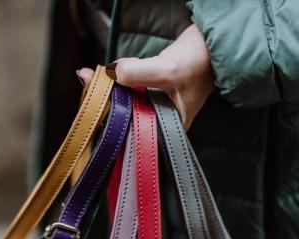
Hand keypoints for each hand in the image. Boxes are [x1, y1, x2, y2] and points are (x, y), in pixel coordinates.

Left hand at [77, 24, 213, 129]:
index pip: (131, 133)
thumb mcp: (168, 69)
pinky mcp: (149, 96)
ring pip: (124, 107)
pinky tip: (108, 79)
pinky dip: (117, 86)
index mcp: (167, 130)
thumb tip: (110, 73)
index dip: (110, 121)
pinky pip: (128, 95)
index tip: (92, 106)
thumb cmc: (198, 63)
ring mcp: (153, 110)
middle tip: (88, 86)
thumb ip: (138, 72)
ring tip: (92, 81)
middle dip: (104, 105)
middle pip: (124, 121)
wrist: (211, 45)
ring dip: (108, 94)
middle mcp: (159, 124)